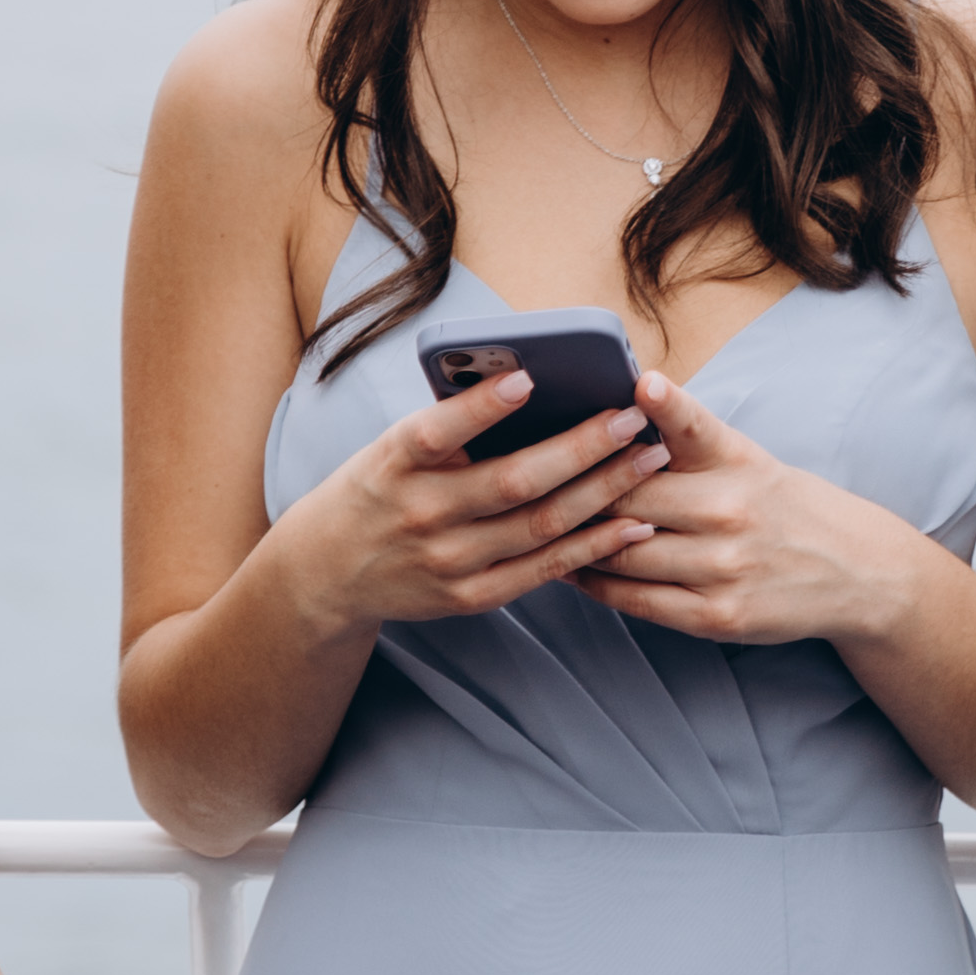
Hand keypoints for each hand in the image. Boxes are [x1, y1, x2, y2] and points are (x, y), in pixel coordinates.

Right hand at [285, 375, 666, 632]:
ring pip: (540, 525)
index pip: (436, 431)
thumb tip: (530, 385)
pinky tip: (633, 523)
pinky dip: (593, 546)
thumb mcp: (389, 449)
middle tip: (632, 418)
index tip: (528, 377)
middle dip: (582, 447)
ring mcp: (448, 561)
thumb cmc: (376, 490)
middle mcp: (421, 514)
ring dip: (604, 491)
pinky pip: (544, 569)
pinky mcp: (471, 597)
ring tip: (649, 459)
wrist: (326, 574)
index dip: (481, 407)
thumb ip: (450, 426)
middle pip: (512, 481)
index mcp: (394, 463)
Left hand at [567, 376, 920, 649]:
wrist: (854, 571)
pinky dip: (598, 583)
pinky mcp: (717, 616)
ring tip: (537, 525)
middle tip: (528, 475)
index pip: (694, 427)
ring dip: (577, 540)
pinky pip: (638, 600)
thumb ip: (686, 434)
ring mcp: (725, 567)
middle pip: (632, 496)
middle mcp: (733, 511)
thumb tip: (621, 400)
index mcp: (738, 462)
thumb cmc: (781, 504)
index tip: (641, 382)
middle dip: (580, 488)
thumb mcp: (746, 457)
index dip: (666, 404)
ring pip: (624, 552)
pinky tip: (573, 567)